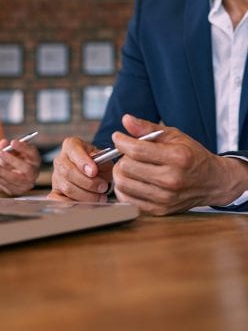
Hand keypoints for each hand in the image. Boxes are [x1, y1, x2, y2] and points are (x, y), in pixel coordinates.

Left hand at [0, 139, 40, 195]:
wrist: (12, 175)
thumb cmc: (14, 160)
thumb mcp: (11, 152)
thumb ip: (7, 147)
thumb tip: (3, 143)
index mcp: (35, 159)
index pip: (32, 153)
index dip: (23, 147)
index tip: (13, 142)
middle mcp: (34, 172)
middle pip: (26, 168)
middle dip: (12, 160)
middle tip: (0, 153)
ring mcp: (26, 183)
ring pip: (14, 178)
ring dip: (0, 170)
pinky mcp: (17, 190)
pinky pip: (6, 184)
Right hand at [48, 137, 112, 201]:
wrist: (93, 172)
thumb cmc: (98, 163)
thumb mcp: (104, 158)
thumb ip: (102, 161)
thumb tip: (97, 167)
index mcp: (71, 145)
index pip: (74, 151)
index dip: (83, 162)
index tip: (94, 171)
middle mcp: (60, 160)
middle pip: (68, 172)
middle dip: (88, 182)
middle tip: (103, 187)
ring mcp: (56, 176)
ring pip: (67, 188)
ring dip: (86, 195)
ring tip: (100, 197)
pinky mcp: (55, 191)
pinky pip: (58, 200)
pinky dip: (72, 204)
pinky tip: (86, 204)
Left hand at [112, 115, 247, 214]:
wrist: (212, 182)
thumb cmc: (191, 156)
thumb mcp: (174, 136)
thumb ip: (148, 128)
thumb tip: (126, 120)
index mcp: (177, 157)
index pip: (137, 150)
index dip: (121, 142)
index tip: (118, 137)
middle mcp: (171, 180)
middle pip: (127, 167)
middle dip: (121, 157)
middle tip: (127, 154)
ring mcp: (165, 198)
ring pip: (123, 184)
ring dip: (120, 173)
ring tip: (128, 166)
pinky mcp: (159, 210)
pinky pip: (127, 199)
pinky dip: (123, 188)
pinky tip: (130, 180)